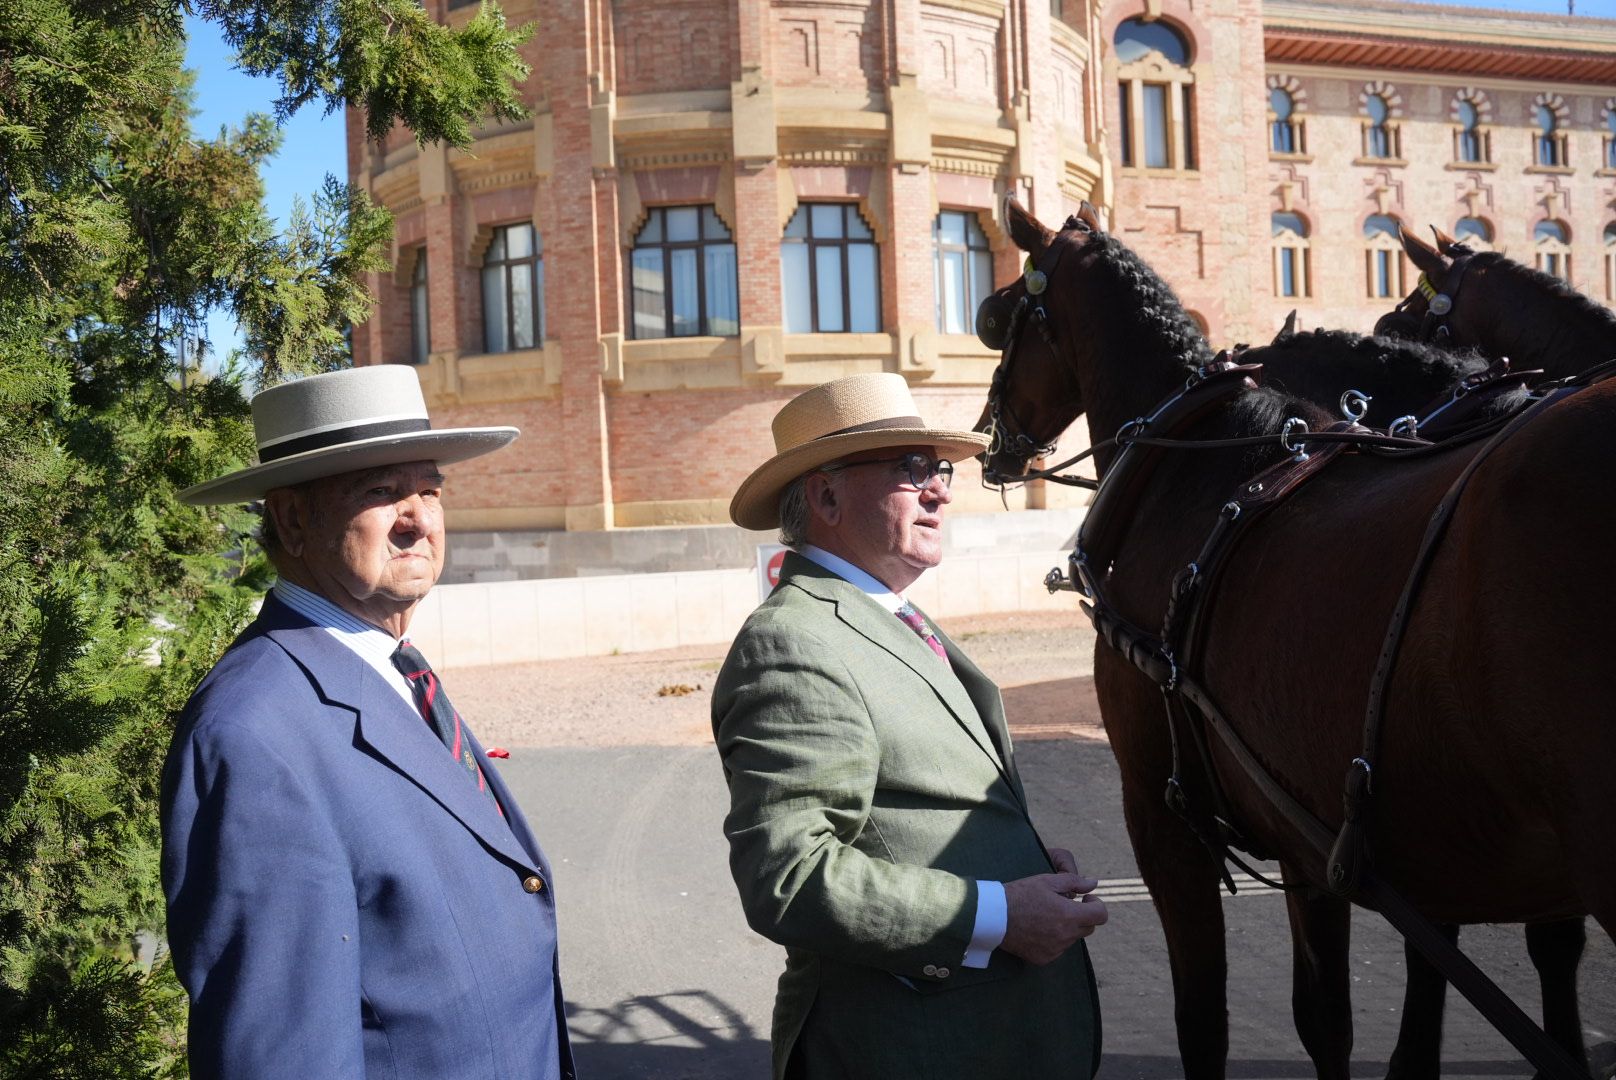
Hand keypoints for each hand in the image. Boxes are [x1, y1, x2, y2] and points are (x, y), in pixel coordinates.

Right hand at [999, 851, 1106, 965]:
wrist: (994, 916)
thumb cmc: (1020, 894)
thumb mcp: (1047, 881)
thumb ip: (1074, 882)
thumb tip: (1093, 883)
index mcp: (1069, 915)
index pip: (1101, 916)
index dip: (1096, 905)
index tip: (1084, 900)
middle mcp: (1065, 936)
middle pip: (1088, 928)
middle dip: (1081, 915)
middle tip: (1063, 905)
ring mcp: (1055, 950)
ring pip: (1072, 938)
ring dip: (1066, 927)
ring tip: (1045, 916)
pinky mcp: (1044, 958)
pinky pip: (1058, 949)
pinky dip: (1054, 939)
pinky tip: (1038, 929)